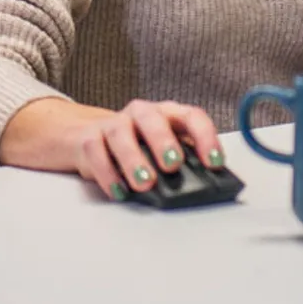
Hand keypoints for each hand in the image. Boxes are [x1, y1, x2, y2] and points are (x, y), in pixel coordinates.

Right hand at [74, 99, 224, 200]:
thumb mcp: (161, 151)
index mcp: (168, 114)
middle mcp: (142, 113)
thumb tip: (204, 184)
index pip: (192, 116)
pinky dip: (107, 173)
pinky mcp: (89, 139)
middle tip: (173, 165)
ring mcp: (114, 123)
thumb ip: (182, 162)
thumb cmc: (137, 147)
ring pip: (121, 133)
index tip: (215, 163)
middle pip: (153, 118)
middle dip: (164, 141)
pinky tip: (119, 190)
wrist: (88, 137)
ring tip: (145, 183)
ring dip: (134, 159)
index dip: (206, 137)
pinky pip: (96, 152)